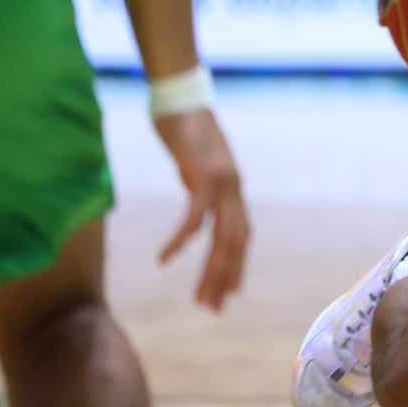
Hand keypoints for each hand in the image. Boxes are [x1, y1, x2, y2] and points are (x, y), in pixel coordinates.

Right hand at [151, 108, 249, 311]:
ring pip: (222, 237)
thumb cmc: (186, 129)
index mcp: (233, 188)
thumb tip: (199, 202)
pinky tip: (165, 259)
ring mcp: (221, 182)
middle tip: (213, 309)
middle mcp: (234, 188)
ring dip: (211, 270)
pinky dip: (181, 240)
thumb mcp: (198, 165)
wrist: (182, 97)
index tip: (229, 293)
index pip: (242, 235)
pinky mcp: (202, 176)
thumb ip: (203, 185)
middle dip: (225, 277)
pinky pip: (193, 217)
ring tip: (197, 298)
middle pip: (236, 242)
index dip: (237, 264)